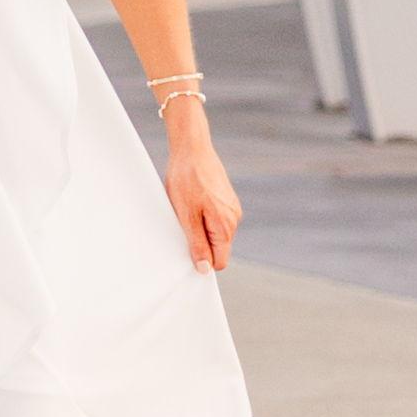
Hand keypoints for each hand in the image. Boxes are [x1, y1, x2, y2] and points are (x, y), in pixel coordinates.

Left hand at [165, 103, 241, 272]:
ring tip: (186, 208)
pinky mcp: (227, 199)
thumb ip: (197, 244)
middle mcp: (234, 218)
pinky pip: (215, 219)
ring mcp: (232, 208)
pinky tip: (192, 201)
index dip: (203, 260)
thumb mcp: (186, 216)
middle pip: (218, 247)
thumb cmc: (186, 179)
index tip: (187, 247)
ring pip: (216, 233)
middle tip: (182, 222)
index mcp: (226, 226)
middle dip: (200, 241)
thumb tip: (205, 269)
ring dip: (200, 227)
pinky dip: (203, 216)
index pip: (220, 261)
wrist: (192, 148)